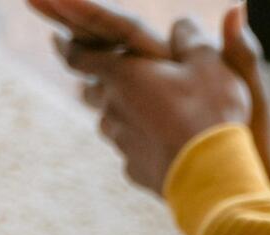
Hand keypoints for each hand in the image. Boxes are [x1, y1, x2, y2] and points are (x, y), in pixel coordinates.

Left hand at [44, 4, 269, 194]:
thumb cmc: (209, 112)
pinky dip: (141, 143)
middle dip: (100, 80)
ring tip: (149, 111)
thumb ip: (191, 39)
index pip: (78, 56)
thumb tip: (181, 24)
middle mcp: (112, 108)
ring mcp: (120, 142)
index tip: (58, 40)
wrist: (212, 175)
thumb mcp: (210, 63)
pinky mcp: (134, 169)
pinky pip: (130, 150)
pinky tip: (164, 143)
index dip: (67, 45)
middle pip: (92, 91)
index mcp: (122, 74)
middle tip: (116, 75)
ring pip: (110, 122)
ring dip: (122, 113)